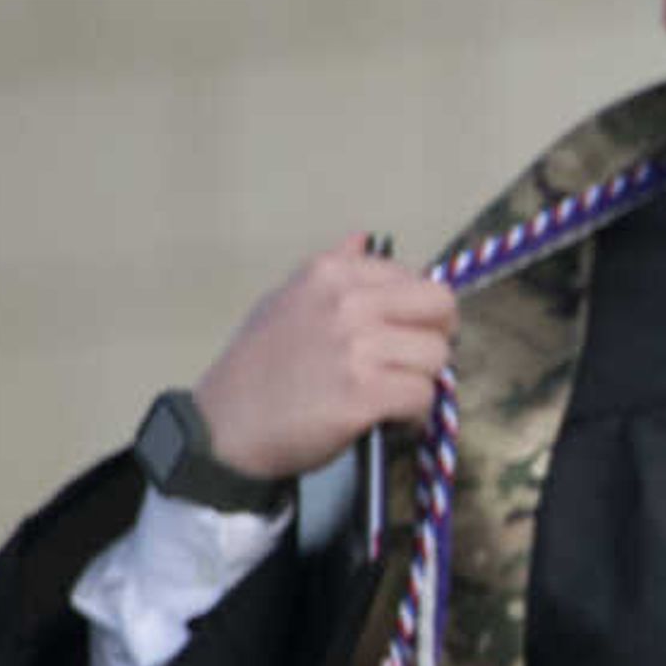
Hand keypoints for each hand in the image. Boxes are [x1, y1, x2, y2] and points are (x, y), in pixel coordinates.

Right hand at [189, 235, 457, 481]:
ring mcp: (357, 347)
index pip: (416, 280)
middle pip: (441, 308)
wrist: (224, 426)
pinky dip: (414, 414)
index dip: (419, 314)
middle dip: (435, 337)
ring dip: (421, 381)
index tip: (401, 336)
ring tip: (390, 395)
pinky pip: (423, 396)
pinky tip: (387, 418)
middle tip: (412, 363)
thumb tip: (364, 238)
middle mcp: (348, 302)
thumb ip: (331, 270)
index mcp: (330, 274)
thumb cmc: (256, 368)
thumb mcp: (285, 300)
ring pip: (436, 356)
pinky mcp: (364, 392)